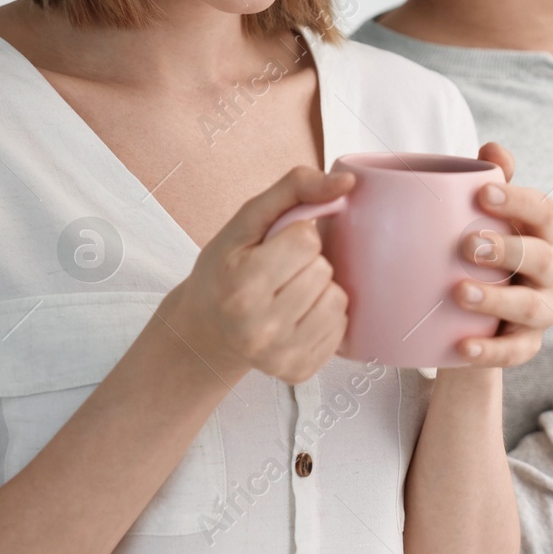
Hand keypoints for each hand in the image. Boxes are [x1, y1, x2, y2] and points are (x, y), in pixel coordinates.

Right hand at [160, 166, 354, 384]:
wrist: (205, 332)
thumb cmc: (225, 271)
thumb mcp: (246, 221)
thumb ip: (294, 188)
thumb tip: (347, 182)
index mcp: (242, 287)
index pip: (307, 240)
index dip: (295, 235)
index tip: (272, 247)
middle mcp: (260, 328)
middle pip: (323, 270)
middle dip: (308, 262)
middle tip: (279, 273)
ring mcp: (280, 355)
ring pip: (337, 298)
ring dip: (320, 288)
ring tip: (290, 292)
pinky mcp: (299, 371)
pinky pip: (341, 326)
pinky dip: (325, 315)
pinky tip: (297, 315)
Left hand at [447, 142, 552, 367]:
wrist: (467, 318)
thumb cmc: (478, 255)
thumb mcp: (480, 219)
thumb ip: (489, 183)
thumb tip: (492, 148)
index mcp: (542, 234)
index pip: (544, 212)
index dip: (518, 202)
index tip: (483, 194)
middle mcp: (551, 272)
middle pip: (545, 258)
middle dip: (510, 250)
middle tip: (467, 244)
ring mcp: (543, 311)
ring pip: (534, 308)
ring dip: (499, 299)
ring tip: (459, 292)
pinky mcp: (527, 347)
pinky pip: (516, 352)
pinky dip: (490, 351)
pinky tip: (461, 347)